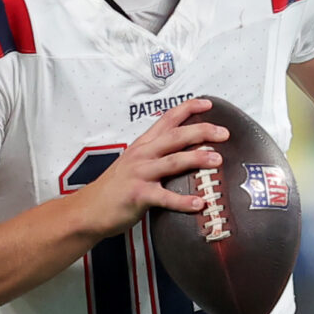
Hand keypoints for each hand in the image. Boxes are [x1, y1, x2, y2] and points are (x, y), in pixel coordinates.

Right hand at [71, 97, 219, 237]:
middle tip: (224, 133)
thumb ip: (156, 155)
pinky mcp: (138, 195)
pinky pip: (165, 197)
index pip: (168, 119)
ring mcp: (140, 174)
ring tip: (217, 160)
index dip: (188, 108)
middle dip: (202, 131)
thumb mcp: (134, 163)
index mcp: (144, 144)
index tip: (208, 104)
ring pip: (173, 161)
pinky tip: (199, 204)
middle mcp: (142, 154)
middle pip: (176, 136)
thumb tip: (186, 153)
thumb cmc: (115, 188)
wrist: (89, 209)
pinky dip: (183, 202)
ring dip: (197, 159)